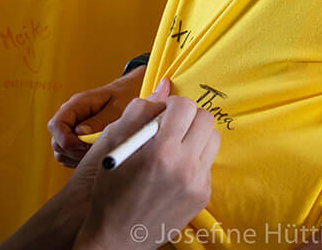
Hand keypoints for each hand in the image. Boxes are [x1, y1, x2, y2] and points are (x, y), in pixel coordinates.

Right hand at [48, 66, 145, 167]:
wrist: (129, 92)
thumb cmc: (124, 96)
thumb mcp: (117, 107)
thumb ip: (100, 120)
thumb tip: (80, 133)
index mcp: (77, 104)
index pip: (56, 124)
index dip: (66, 140)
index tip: (85, 146)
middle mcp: (70, 115)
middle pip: (56, 141)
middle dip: (73, 152)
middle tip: (94, 152)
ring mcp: (72, 127)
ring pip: (61, 150)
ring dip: (76, 157)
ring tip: (98, 152)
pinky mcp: (76, 137)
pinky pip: (69, 154)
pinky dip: (79, 158)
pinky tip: (96, 154)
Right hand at [73, 81, 220, 249]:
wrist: (115, 238)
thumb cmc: (109, 189)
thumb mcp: (114, 144)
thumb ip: (139, 110)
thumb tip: (164, 86)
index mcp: (160, 150)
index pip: (185, 107)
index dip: (173, 105)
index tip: (164, 113)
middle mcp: (184, 166)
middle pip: (205, 119)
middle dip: (189, 117)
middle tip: (172, 125)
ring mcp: (196, 183)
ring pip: (212, 140)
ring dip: (196, 136)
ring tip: (174, 146)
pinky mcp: (202, 196)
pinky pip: (207, 164)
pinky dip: (194, 159)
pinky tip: (174, 169)